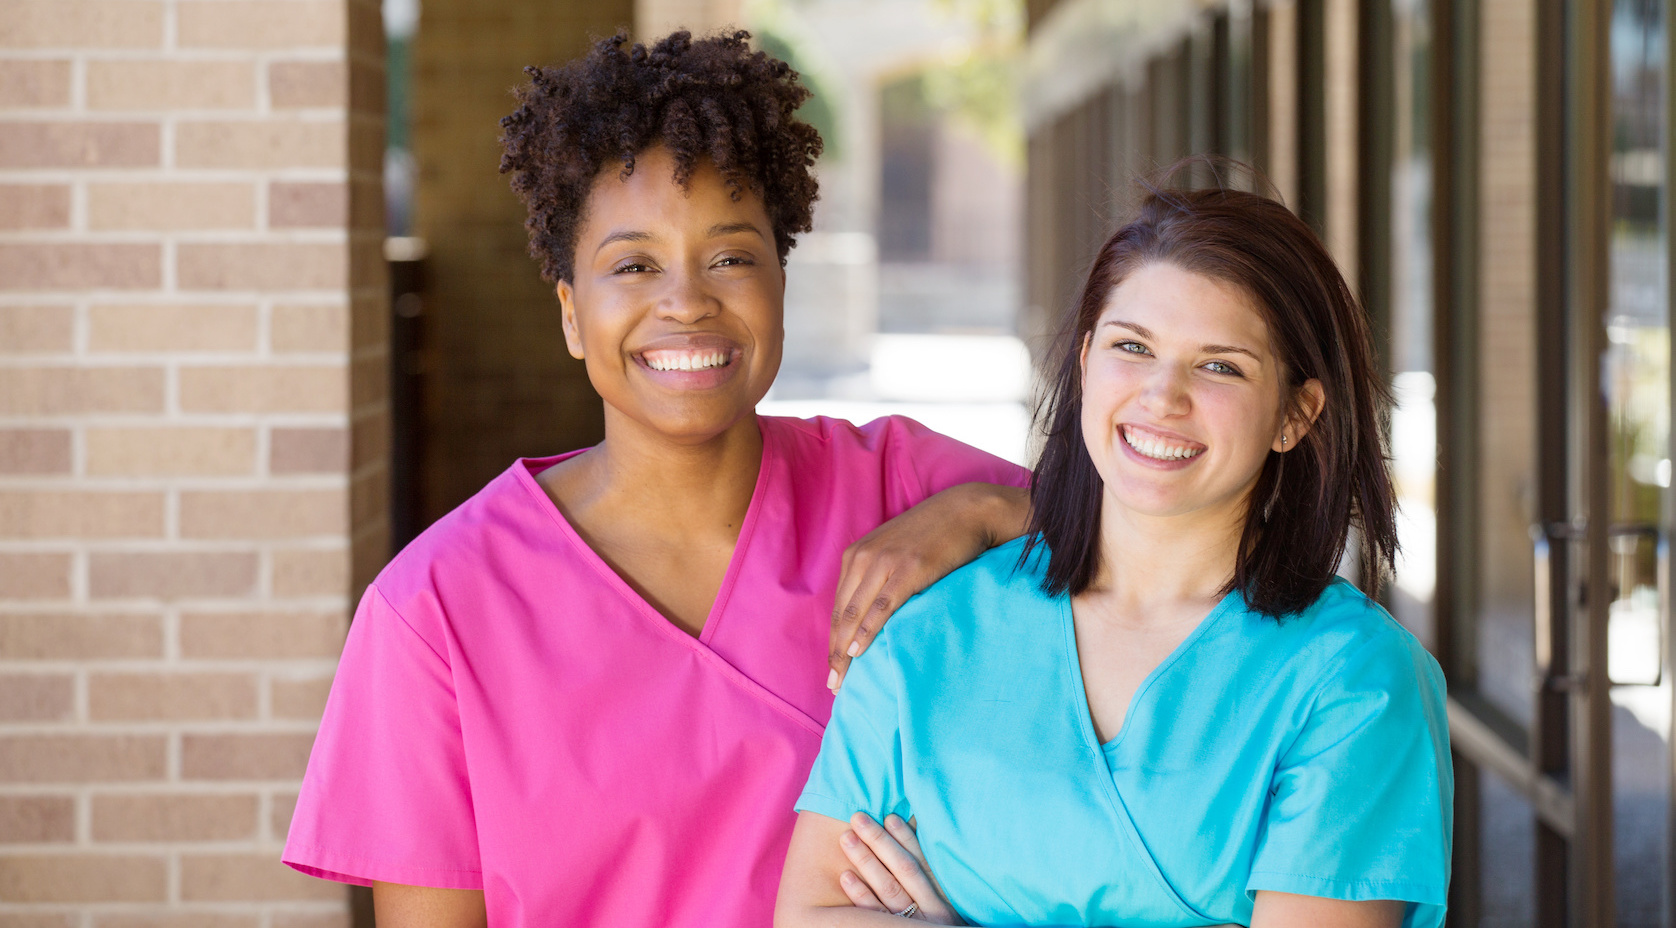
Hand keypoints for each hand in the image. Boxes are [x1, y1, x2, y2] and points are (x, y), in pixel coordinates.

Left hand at [830, 483, 1027, 689]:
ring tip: (842, 679)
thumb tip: (872, 614)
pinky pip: (882, 606)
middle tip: (834, 684)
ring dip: (846, 650)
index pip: (840, 607)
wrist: (967, 510)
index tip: (833, 668)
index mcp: (856, 555)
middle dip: (836, 652)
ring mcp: (885, 562)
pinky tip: (858, 651)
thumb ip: (878, 575)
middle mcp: (864, 557)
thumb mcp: (895, 550)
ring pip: (856, 614)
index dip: (834, 640)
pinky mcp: (908, 569)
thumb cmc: (934, 535)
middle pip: (843, 614)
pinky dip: (867, 630)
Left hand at [835, 813, 962, 924]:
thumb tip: (915, 828)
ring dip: (866, 860)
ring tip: (847, 838)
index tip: (889, 817)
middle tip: (858, 818)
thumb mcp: (947, 896)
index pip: (924, 861)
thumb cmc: (940, 918)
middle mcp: (932, 909)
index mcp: (946, 894)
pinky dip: (860, 894)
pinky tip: (846, 876)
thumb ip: (931, 870)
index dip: (907, 838)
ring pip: (888, 888)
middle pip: (904, 869)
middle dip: (880, 841)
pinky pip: (874, 913)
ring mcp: (911, 923)